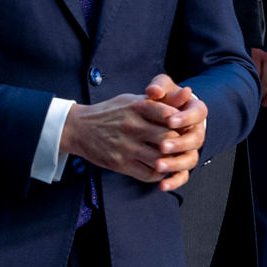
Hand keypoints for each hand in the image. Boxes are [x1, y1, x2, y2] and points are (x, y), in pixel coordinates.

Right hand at [60, 74, 206, 190]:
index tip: (187, 126)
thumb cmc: (111, 112)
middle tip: (187, 145)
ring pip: (159, 159)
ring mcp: (125, 147)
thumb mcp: (133, 99)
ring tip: (177, 159)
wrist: (78, 128)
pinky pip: (147, 174)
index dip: (181, 122)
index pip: (167, 114)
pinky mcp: (119, 163)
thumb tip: (188, 92)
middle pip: (167, 139)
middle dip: (180, 144)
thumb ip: (160, 99)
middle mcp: (132, 126)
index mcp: (136, 107)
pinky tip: (161, 168)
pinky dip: (159, 174)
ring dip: (171, 162)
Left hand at [144, 74, 208, 190]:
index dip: (185, 118)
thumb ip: (159, 87)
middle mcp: (197, 131)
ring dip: (175, 164)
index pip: (198, 114)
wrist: (164, 116)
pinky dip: (174, 182)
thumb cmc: (163, 100)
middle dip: (179, 144)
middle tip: (162, 146)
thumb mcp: (162, 89)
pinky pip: (183, 175)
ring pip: (190, 160)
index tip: (170, 120)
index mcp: (196, 111)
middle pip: (195, 140)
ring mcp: (191, 149)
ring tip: (158, 165)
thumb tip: (153, 90)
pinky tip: (162, 186)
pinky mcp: (183, 164)